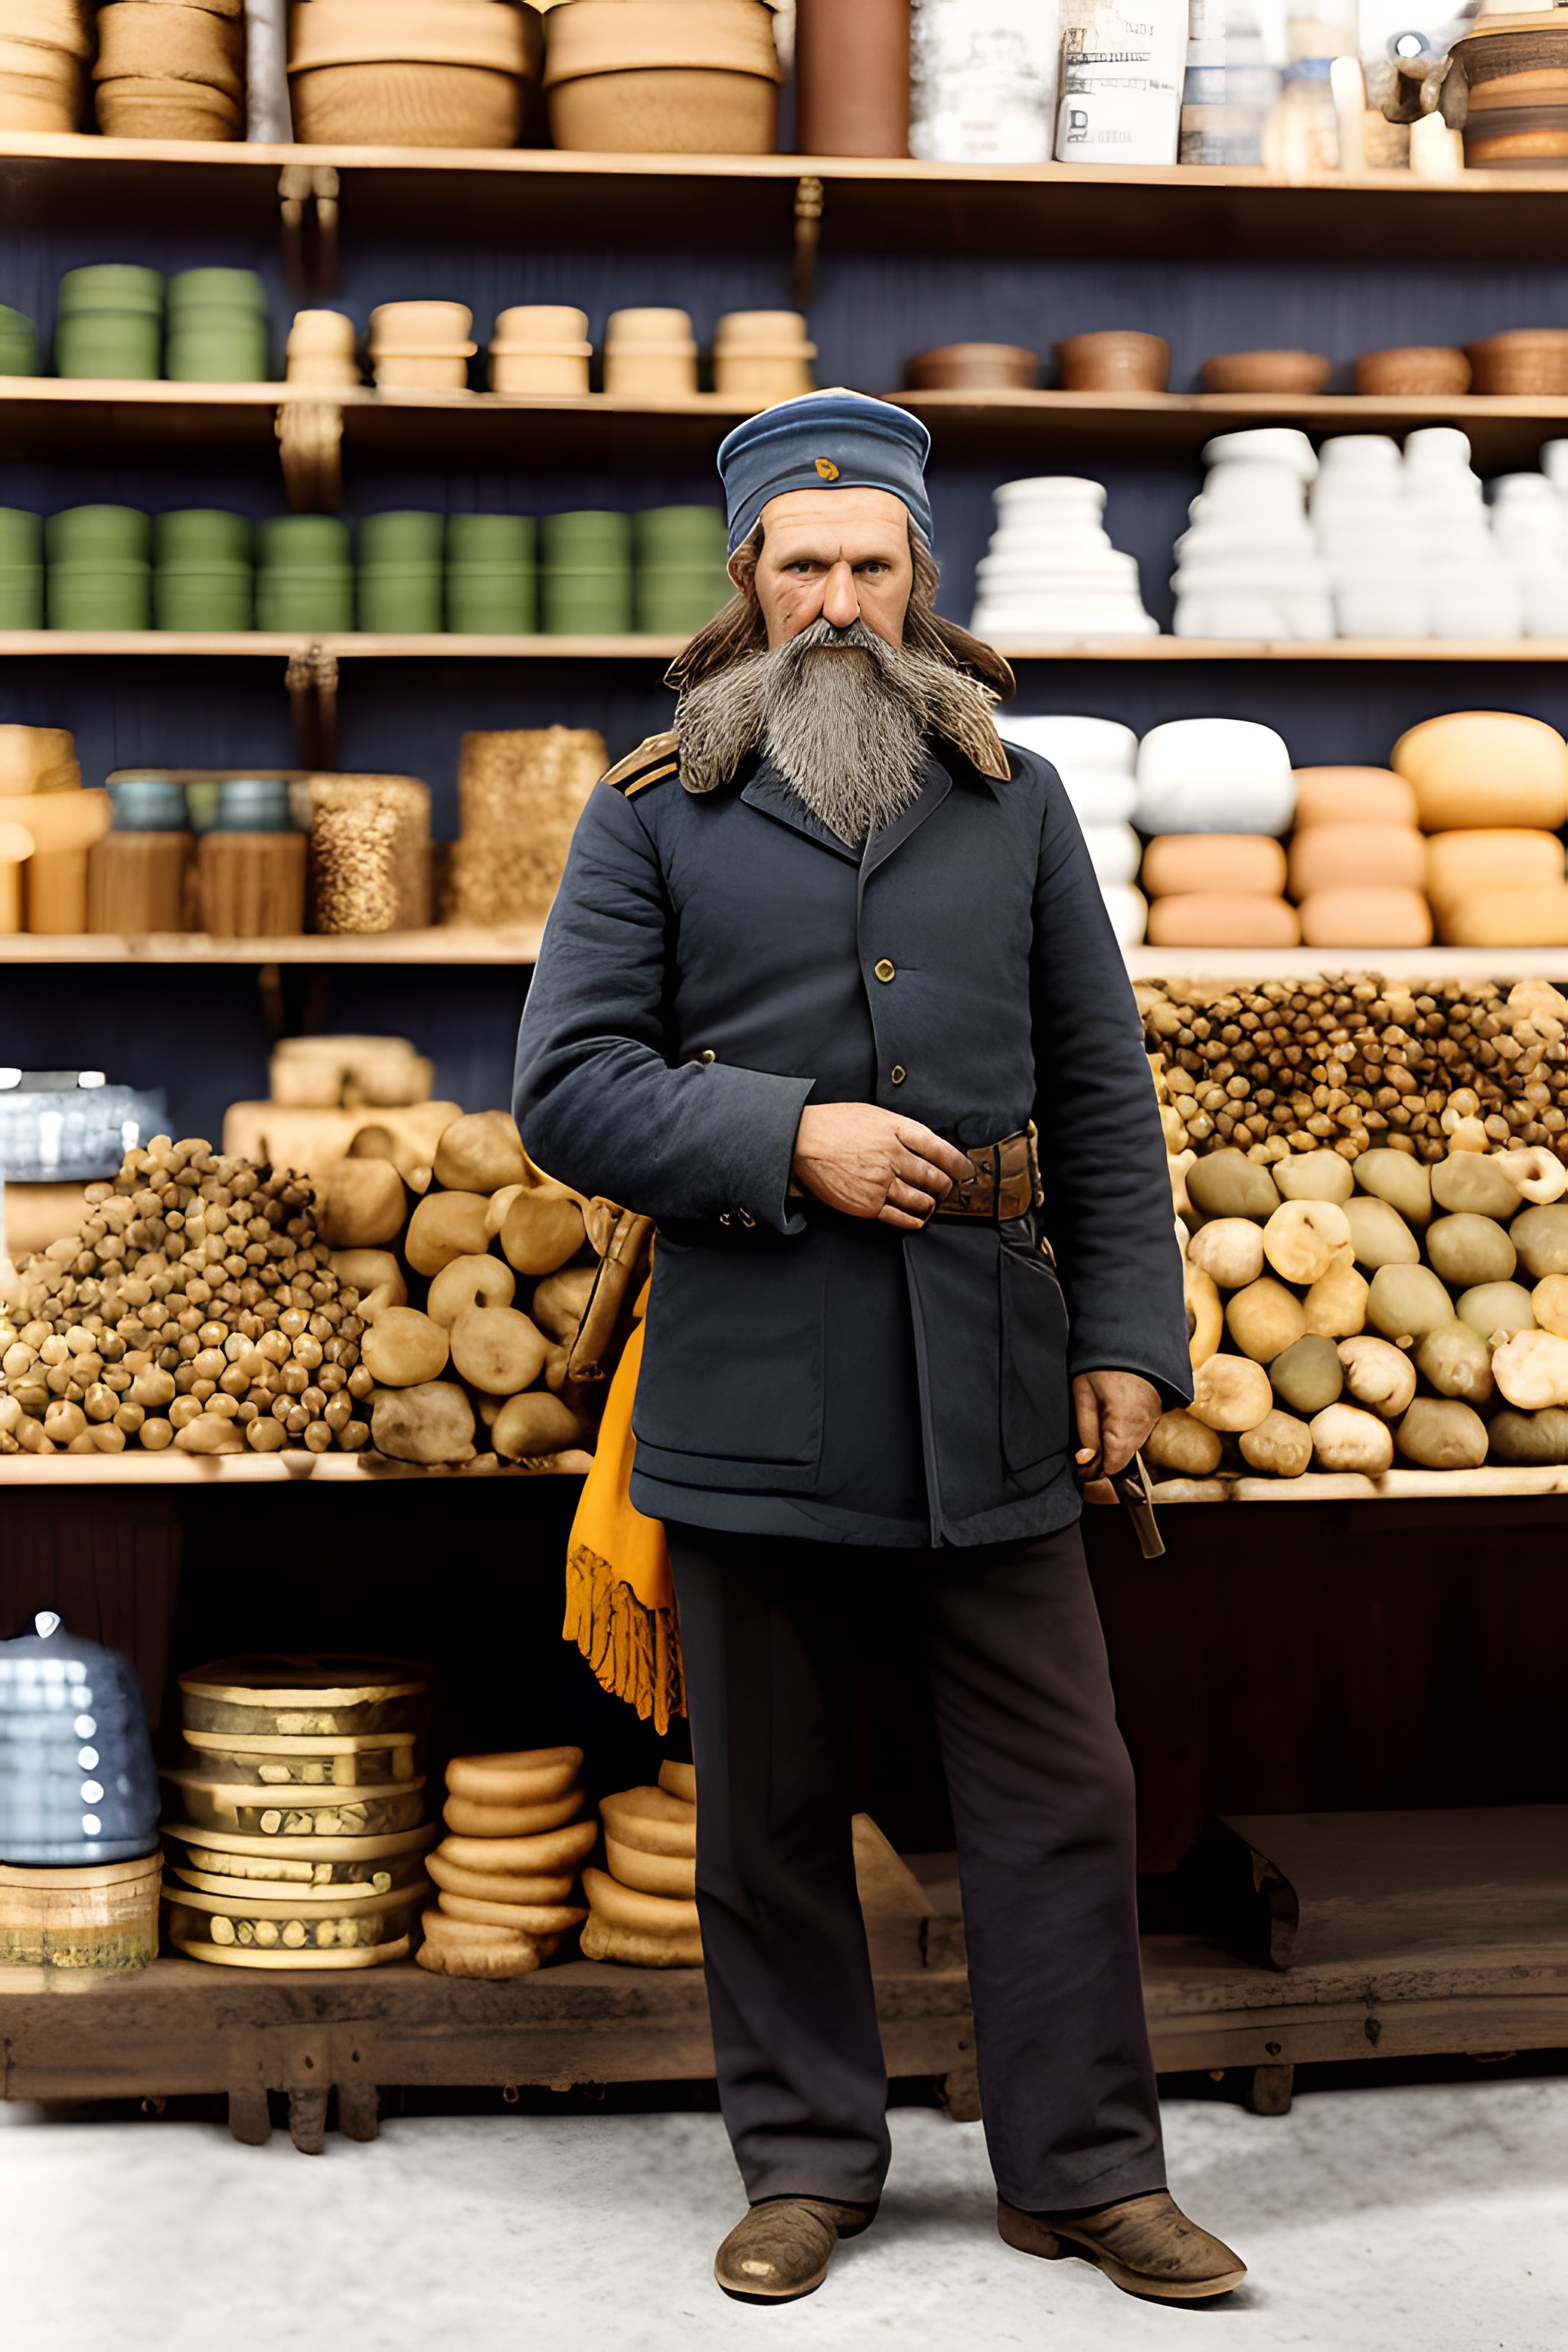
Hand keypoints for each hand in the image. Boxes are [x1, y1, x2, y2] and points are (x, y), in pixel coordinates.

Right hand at [791, 1102, 972, 1230]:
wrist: (802, 1141)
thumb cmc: (836, 1124)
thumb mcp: (875, 1115)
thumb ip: (902, 1130)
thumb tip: (927, 1146)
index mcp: (898, 1131)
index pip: (941, 1151)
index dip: (958, 1165)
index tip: (965, 1171)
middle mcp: (894, 1157)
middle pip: (935, 1178)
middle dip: (946, 1187)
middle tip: (946, 1189)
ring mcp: (882, 1183)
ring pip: (922, 1201)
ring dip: (931, 1205)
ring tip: (931, 1204)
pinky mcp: (868, 1204)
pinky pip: (901, 1217)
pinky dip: (915, 1220)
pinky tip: (917, 1219)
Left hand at [1073, 1370, 1161, 1505]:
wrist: (1132, 1340)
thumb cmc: (1102, 1365)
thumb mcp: (1083, 1394)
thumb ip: (1085, 1429)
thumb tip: (1085, 1460)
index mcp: (1125, 1423)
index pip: (1113, 1466)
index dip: (1095, 1471)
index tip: (1080, 1466)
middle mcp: (1143, 1426)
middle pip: (1123, 1460)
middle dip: (1103, 1461)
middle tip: (1083, 1453)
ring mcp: (1152, 1421)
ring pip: (1130, 1449)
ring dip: (1113, 1448)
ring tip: (1095, 1432)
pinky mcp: (1154, 1414)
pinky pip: (1137, 1436)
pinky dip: (1123, 1437)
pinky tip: (1109, 1422)